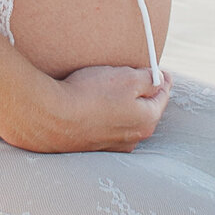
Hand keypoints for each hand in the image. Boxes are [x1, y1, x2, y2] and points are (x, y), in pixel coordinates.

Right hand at [4, 64, 170, 153]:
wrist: (52, 117)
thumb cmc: (91, 94)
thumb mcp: (126, 78)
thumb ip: (149, 79)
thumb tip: (161, 80)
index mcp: (147, 120)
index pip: (162, 96)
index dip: (162, 79)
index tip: (158, 69)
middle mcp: (133, 138)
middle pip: (144, 109)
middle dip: (142, 93)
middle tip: (134, 75)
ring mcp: (113, 145)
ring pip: (125, 119)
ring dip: (122, 105)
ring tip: (109, 88)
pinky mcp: (93, 146)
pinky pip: (107, 126)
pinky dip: (105, 115)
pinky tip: (93, 105)